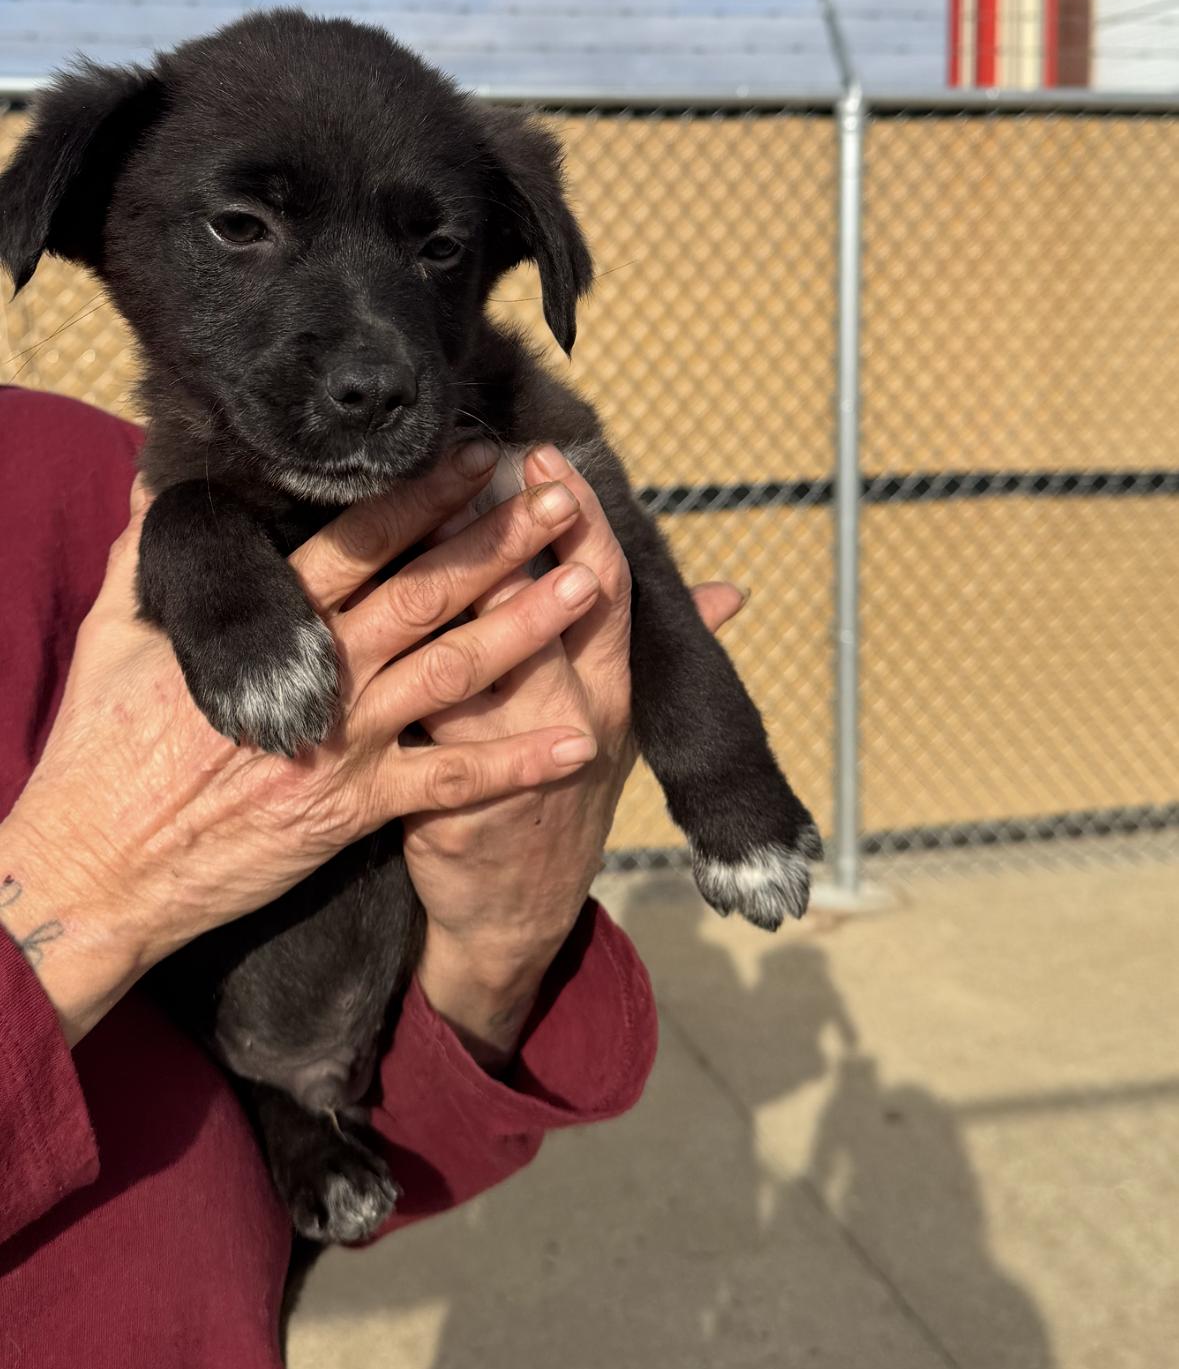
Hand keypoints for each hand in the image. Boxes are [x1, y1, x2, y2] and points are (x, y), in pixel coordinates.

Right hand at [1, 443, 606, 1045]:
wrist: (99, 866)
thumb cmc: (102, 750)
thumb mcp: (115, 635)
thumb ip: (149, 556)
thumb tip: (155, 484)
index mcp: (268, 627)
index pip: (356, 544)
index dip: (422, 496)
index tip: (476, 455)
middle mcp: (318, 677)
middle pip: (423, 593)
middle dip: (497, 541)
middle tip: (559, 495)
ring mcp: (341, 744)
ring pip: (452, 672)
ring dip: (525, 625)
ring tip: (588, 581)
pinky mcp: (352, 812)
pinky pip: (450, 784)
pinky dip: (516, 764)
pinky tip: (575, 743)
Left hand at [405, 443, 744, 1065]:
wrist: (512, 916)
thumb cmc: (552, 791)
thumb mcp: (616, 722)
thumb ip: (646, 647)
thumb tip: (730, 590)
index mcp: (613, 688)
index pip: (607, 581)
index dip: (580, 513)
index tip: (545, 451)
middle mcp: (581, 718)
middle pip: (553, 607)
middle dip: (519, 531)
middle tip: (484, 459)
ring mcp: (525, 764)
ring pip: (490, 660)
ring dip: (458, 591)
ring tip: (425, 522)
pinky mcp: (467, 805)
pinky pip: (433, 728)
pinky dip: (406, 677)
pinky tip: (372, 627)